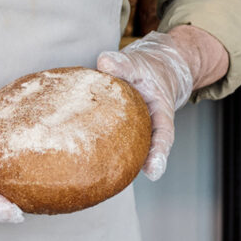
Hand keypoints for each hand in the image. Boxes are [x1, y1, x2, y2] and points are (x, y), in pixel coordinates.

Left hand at [96, 31, 193, 180]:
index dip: (158, 154)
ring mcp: (132, 130)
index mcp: (160, 113)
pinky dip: (94, 143)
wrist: (152, 70)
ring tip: (97, 174)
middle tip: (125, 178)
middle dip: (136, 164)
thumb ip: (124, 65)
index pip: (163, 136)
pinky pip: (106, 136)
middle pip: (144, 148)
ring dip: (113, 159)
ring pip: (125, 146)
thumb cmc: (147, 69)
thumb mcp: (139, 64)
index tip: (153, 172)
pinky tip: (76, 152)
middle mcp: (147, 126)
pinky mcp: (114, 128)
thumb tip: (105, 63)